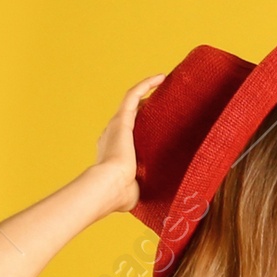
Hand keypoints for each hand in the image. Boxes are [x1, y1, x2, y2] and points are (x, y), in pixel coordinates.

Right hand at [91, 74, 165, 212]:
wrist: (109, 187)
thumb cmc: (121, 195)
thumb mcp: (136, 190)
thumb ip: (144, 187)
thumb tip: (161, 199)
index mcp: (114, 152)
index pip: (131, 134)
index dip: (144, 127)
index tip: (160, 125)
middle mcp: (112, 134)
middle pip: (132, 115)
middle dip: (147, 106)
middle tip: (167, 101)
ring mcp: (116, 125)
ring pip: (133, 101)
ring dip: (148, 90)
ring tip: (166, 83)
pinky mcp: (122, 119)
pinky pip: (134, 94)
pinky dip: (147, 84)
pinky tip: (161, 78)